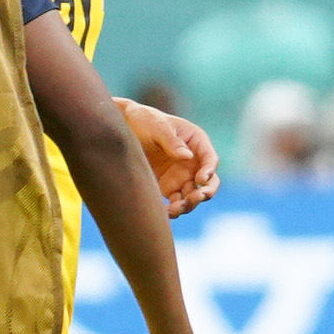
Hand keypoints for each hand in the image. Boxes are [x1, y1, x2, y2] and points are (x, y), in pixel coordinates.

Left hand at [122, 97, 220, 213]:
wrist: (124, 128)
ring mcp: (182, 176)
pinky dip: (173, 210)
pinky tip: (165, 213)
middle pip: (208, 182)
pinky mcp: (168, 187)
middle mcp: (193, 161)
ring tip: (175, 209)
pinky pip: (175, 202)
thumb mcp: (157, 127)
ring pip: (192, 196)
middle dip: (205, 192)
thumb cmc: (144, 120)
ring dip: (188, 205)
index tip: (201, 180)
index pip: (209, 159)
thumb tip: (187, 157)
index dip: (209, 170)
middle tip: (196, 198)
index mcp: (196, 142)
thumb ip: (172, 142)